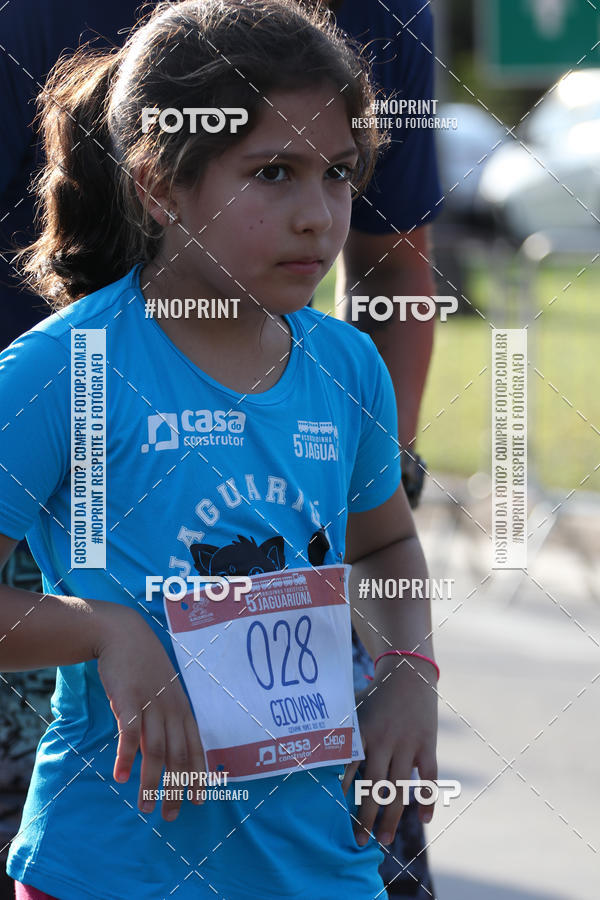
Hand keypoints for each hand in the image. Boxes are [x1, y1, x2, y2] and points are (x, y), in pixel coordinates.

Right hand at [94, 603, 205, 821]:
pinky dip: (126, 755)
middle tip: (170, 816)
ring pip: (155, 750)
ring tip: (146, 807)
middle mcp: (171, 708)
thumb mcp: (162, 692)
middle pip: (178, 755)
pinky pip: (129, 732)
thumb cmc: (144, 666)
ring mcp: (151, 703)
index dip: (198, 775)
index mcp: (182, 708)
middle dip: (176, 788)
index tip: (199, 801)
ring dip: (151, 781)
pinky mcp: (128, 698)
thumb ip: (164, 719)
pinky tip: (121, 776)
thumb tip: (161, 751)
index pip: (195, 747)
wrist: (124, 634)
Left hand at [341, 654, 437, 845]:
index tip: (333, 818)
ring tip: (384, 840)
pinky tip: (423, 818)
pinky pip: (430, 777)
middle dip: (366, 816)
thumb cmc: (374, 694)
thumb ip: (338, 731)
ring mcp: (408, 744)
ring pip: (400, 788)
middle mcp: (385, 741)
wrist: (409, 671)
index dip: (341, 793)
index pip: (349, 768)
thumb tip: (311, 753)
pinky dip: (428, 798)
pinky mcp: (427, 744)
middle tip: (358, 841)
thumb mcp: (353, 707)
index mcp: (363, 732)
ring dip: (393, 816)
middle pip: (374, 786)